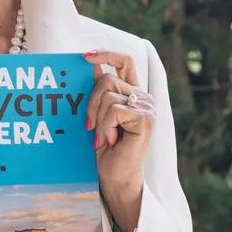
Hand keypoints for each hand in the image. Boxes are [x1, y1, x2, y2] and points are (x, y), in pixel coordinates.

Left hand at [82, 49, 155, 228]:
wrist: (115, 178)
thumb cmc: (105, 150)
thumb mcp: (97, 116)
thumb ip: (98, 92)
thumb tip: (91, 65)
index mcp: (133, 94)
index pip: (125, 61)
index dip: (106, 54)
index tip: (84, 57)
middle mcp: (143, 97)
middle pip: (107, 79)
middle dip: (90, 101)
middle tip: (87, 125)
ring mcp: (146, 108)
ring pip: (108, 94)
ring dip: (96, 118)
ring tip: (101, 138)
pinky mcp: (145, 119)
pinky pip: (113, 110)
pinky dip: (104, 126)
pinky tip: (108, 141)